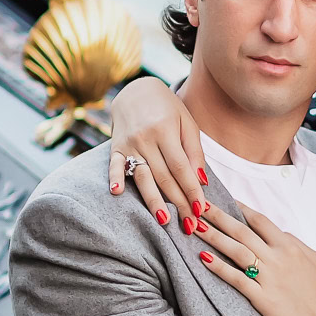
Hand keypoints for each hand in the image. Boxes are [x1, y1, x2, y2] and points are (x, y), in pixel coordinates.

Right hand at [107, 77, 207, 225]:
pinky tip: (116, 192)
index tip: (201, 209)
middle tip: (189, 224)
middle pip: (164, 176)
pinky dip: (114, 178)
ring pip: (142, 176)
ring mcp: (128, 143)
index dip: (191, 189)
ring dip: (152, 200)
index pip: (181, 167)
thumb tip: (202, 181)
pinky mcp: (115, 147)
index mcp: (166, 130)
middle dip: (178, 202)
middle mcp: (145, 137)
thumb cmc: (168, 109)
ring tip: (164, 220)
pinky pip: (114, 165)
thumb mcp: (187, 123)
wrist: (136, 90)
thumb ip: (194, 152)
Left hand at [196, 207, 315, 315]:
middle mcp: (277, 258)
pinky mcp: (261, 298)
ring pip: (235, 251)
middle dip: (218, 216)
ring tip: (194, 226)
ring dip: (213, 237)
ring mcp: (268, 278)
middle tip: (198, 205)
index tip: (223, 199)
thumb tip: (279, 233)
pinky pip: (236, 279)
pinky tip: (203, 258)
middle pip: (242, 231)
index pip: (260, 221)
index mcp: (290, 247)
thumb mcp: (314, 260)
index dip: (240, 208)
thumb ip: (296, 243)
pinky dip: (219, 267)